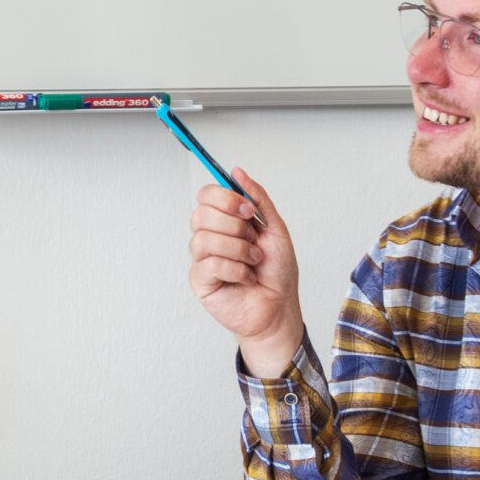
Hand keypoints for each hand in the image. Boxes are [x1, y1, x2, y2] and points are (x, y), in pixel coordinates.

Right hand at [186, 168, 303, 374]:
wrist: (280, 307)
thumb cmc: (277, 272)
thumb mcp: (275, 229)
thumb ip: (258, 199)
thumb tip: (237, 172)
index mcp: (224, 220)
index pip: (206, 195)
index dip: (225, 198)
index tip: (248, 210)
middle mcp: (209, 236)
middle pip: (201, 213)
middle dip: (234, 225)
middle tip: (253, 238)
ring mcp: (202, 258)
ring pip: (204, 238)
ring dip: (238, 249)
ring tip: (253, 261)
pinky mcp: (200, 280)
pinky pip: (210, 263)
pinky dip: (236, 269)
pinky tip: (246, 277)